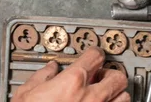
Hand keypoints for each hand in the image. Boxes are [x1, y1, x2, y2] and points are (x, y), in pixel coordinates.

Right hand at [13, 47, 129, 101]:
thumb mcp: (26, 93)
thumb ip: (42, 76)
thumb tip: (50, 69)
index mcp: (72, 81)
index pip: (95, 56)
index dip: (94, 53)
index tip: (92, 56)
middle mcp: (91, 97)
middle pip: (117, 77)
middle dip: (109, 75)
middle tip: (99, 77)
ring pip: (124, 97)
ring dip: (115, 94)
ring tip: (103, 95)